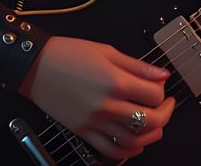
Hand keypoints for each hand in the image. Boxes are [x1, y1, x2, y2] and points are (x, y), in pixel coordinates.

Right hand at [24, 36, 176, 158]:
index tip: (159, 85)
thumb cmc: (66, 54)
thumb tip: (162, 74)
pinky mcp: (84, 131)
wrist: (35, 65)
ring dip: (152, 135)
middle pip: (151, 120)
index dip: (162, 90)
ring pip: (135, 140)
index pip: (154, 95)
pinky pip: (111, 150)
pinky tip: (135, 142)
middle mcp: (107, 105)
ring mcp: (95, 121)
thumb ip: (138, 66)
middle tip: (166, 105)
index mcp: (115, 81)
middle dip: (165, 114)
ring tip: (154, 124)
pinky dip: (128, 150)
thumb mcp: (106, 51)